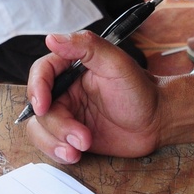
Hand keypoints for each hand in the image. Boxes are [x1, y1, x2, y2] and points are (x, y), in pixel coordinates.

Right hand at [24, 31, 161, 164]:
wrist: (156, 122)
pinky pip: (49, 143)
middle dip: (57, 125)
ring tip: (81, 147)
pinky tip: (76, 154)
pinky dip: (57, 151)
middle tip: (81, 137)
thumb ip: (87, 46)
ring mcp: (67, 112)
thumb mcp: (117, 63)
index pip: (42, 71)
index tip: (44, 106)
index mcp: (74, 66)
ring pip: (40, 127)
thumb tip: (52, 38)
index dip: (37, 88)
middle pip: (39, 106)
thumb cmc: (140, 89)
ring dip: (56, 141)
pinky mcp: (69, 134)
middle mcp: (66, 88)